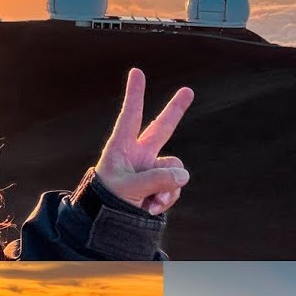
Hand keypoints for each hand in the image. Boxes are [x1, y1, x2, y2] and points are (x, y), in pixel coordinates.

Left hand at [95, 68, 193, 215]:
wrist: (107, 223)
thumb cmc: (107, 202)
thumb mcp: (128, 190)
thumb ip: (156, 180)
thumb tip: (184, 175)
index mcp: (121, 148)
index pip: (130, 117)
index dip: (135, 94)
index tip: (136, 72)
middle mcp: (139, 154)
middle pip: (161, 128)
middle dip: (175, 110)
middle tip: (188, 91)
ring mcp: (152, 168)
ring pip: (175, 169)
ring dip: (168, 187)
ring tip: (148, 201)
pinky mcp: (162, 183)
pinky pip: (176, 186)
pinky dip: (168, 198)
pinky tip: (151, 207)